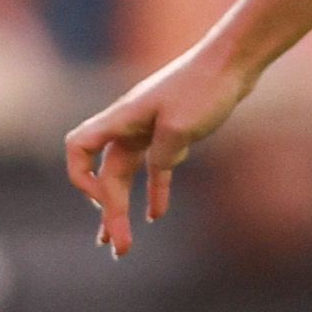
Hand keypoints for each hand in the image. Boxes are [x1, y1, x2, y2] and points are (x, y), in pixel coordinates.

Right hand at [62, 47, 256, 256]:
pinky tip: (156, 215)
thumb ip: (162, 154)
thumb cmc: (205, 87)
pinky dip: (154, 191)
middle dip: (109, 213)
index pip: (78, 148)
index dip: (80, 177)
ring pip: (127, 175)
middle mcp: (128, 125)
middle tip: (118, 249)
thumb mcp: (182, 126)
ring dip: (123, 208)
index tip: (101, 201)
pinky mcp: (171, 133)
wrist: (233, 62)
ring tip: (120, 242)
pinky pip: (155, 169)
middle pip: (106, 174)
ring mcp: (148, 129)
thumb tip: (156, 173)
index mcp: (122, 119)